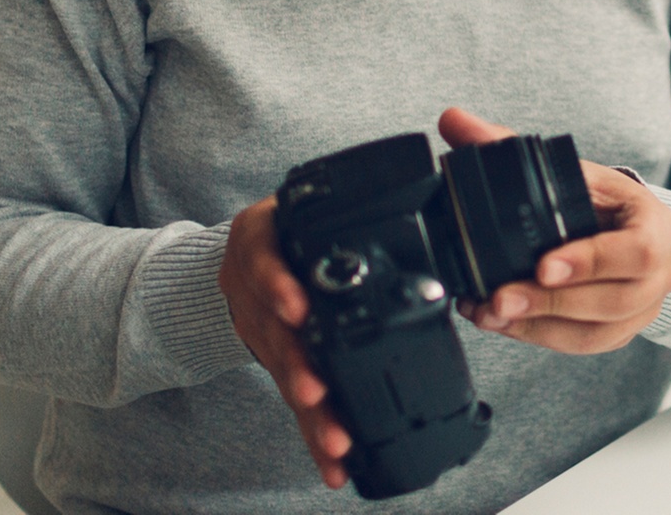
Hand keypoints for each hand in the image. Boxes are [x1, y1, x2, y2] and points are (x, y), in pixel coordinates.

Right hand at [219, 194, 350, 489]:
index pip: (263, 260)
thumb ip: (341, 212)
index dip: (278, 287)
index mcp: (261, 240)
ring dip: (310, 410)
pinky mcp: (273, 361)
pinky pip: (293, 397)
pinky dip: (314, 431)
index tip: (297, 311)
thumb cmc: (291, 226)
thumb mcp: (300, 207)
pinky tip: (335, 462)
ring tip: (335, 439)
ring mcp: (259, 329)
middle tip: (316, 391)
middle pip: (274, 332)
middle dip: (298, 366)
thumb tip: (422, 218)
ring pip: (285, 374)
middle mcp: (253, 290)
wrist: (249, 249)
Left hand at [439, 107, 670, 353]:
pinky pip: (582, 345)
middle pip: (612, 300)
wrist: (635, 232)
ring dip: (538, 326)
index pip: (635, 251)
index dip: (589, 261)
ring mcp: (643, 309)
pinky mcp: (620, 333)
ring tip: (491, 314)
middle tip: (500, 298)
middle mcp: (661, 273)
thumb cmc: (602, 200)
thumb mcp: (571, 170)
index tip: (543, 266)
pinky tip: (504, 324)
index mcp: (656, 225)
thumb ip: (509, 146)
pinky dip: (538, 337)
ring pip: (596, 333)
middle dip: (550, 302)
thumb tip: (453, 120)